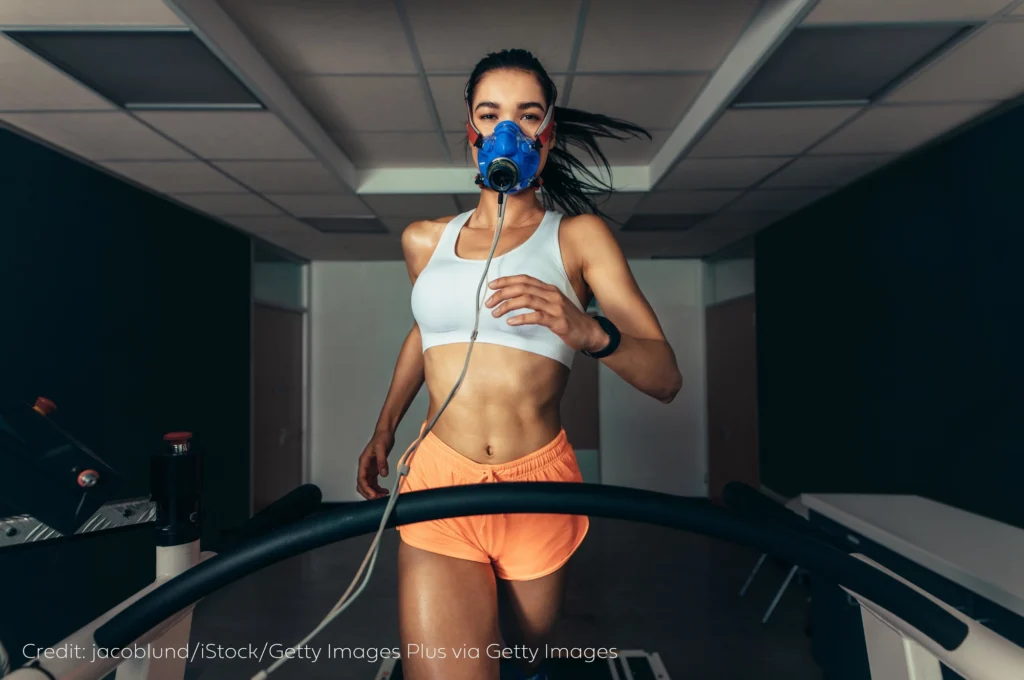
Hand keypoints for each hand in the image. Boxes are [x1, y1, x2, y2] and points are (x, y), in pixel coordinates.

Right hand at [356, 430, 393, 499]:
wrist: (385, 433)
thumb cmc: (382, 438)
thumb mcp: (382, 449)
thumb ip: (382, 462)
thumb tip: (383, 474)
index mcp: (363, 462)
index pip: (361, 479)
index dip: (366, 489)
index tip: (373, 496)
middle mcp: (365, 467)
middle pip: (362, 485)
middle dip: (368, 493)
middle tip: (378, 499)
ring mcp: (369, 469)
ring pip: (368, 485)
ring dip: (374, 492)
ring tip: (384, 496)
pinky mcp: (375, 469)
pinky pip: (374, 482)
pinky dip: (378, 488)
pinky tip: (385, 491)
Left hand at [485, 275, 608, 352]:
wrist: (589, 332)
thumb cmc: (569, 320)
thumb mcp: (553, 304)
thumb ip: (537, 299)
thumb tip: (515, 298)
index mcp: (549, 289)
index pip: (524, 279)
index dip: (506, 280)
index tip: (492, 286)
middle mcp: (551, 295)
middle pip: (522, 288)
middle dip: (502, 293)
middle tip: (489, 302)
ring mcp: (555, 307)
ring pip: (526, 300)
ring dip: (508, 305)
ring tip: (495, 313)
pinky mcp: (558, 321)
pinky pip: (536, 317)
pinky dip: (521, 318)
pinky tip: (511, 322)